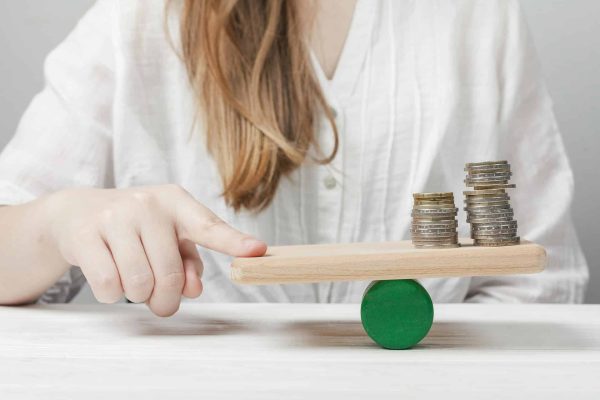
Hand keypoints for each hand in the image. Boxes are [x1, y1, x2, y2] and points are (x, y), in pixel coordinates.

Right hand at [45, 185, 265, 315]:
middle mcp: (147, 204)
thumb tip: (194, 290)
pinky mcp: (85, 235)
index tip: (258, 251)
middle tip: (161, 301)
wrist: (77, 212)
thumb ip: (188, 261)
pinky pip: (108, 285)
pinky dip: (112, 294)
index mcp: (176, 201)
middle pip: (169, 274)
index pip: (209, 226)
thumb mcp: (167, 236)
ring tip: (133, 282)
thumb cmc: (136, 228)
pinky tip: (110, 277)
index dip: (234, 242)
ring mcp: (114, 216)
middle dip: (166, 299)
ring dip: (138, 296)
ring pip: (138, 283)